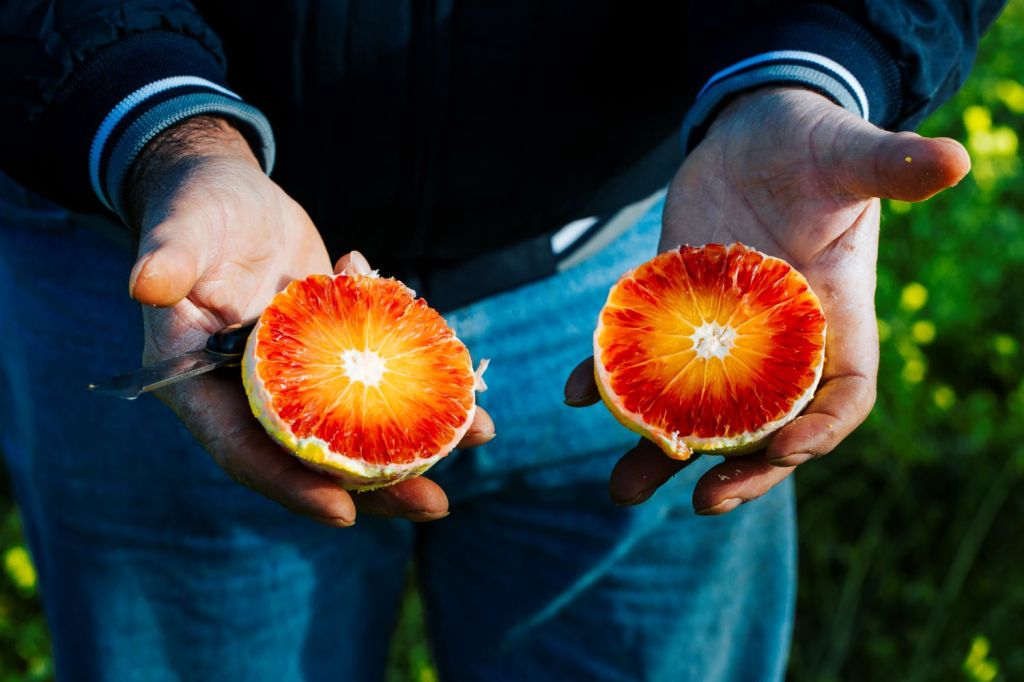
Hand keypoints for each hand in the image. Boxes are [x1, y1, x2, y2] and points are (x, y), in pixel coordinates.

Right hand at [127, 116, 493, 524]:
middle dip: (377, 484)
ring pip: (358, 421)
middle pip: (314, 455)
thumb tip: (145, 282)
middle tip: (436, 502)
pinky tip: (466, 380)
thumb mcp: (179, 228)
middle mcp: (254, 393)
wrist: (232, 191)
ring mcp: (302, 374)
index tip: (344, 512)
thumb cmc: (194, 208)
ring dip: (417, 436)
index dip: (290, 485)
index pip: (243, 451)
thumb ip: (166, 256)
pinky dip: (420, 379)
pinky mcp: (337, 348)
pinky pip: (379, 375)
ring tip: (478, 435)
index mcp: (202, 385)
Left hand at [565, 87, 969, 513]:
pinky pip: (637, 353)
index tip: (782, 451)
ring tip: (622, 488)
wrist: (755, 133)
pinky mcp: (668, 307)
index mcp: (833, 321)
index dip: (818, 432)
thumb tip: (953, 160)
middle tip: (704, 501)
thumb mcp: (852, 155)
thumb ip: (891, 167)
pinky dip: (606, 375)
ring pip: (692, 405)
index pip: (838, 397)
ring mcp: (717, 332)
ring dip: (658, 447)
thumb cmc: (816, 147)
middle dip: (738, 468)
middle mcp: (774, 342)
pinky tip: (577, 392)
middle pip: (761, 424)